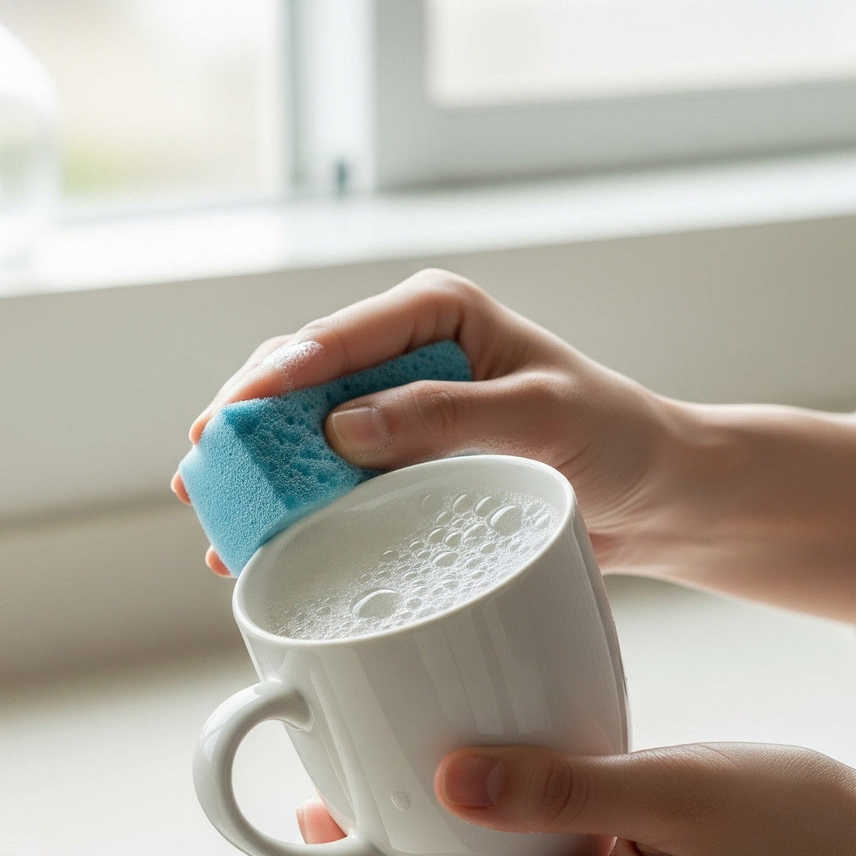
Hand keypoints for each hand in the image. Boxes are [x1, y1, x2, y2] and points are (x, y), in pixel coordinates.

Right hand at [171, 269, 686, 576]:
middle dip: (246, 423)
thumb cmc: (615, 438)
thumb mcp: (540, 417)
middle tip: (201, 470)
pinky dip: (299, 507)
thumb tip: (343, 429)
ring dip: (260, 470)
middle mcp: (408, 356)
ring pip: (305, 432)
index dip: (276, 376)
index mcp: (436, 314)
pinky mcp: (405, 465)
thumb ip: (446, 415)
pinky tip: (264, 542)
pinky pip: (336, 479)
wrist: (654, 494)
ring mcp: (402, 413)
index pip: (338, 336)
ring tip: (215, 513)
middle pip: (302, 379)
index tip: (229, 420)